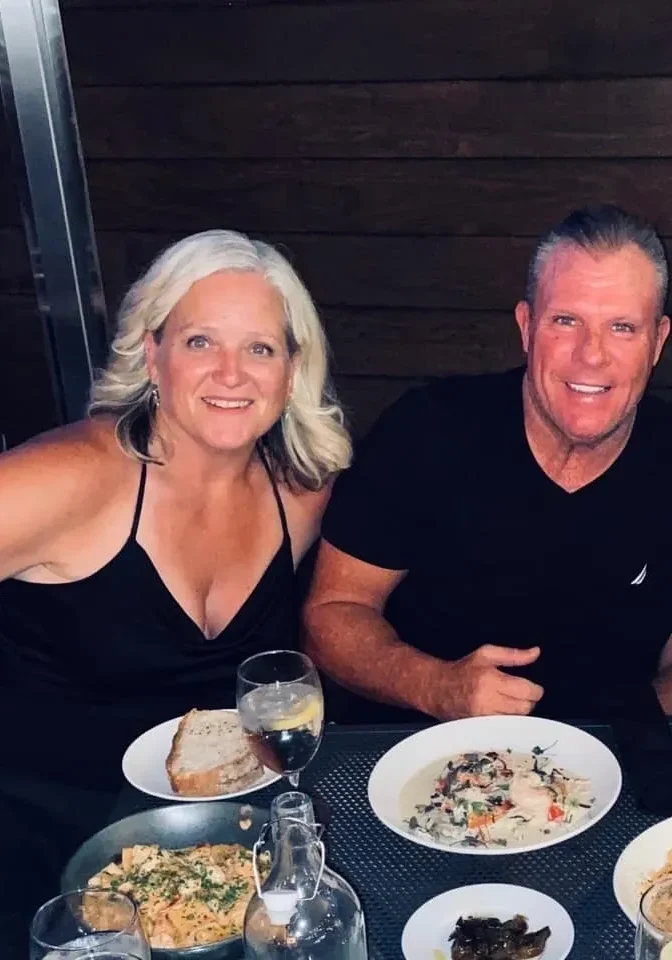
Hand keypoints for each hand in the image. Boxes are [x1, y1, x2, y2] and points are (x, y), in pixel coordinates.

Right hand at [428, 644, 543, 718]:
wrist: (438, 689)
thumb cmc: (464, 670)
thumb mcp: (486, 654)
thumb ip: (513, 655)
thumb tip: (536, 652)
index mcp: (490, 680)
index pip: (526, 691)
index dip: (536, 690)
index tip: (535, 688)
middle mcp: (487, 701)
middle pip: (525, 708)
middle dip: (529, 701)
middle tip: (522, 694)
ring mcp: (483, 717)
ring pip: (516, 720)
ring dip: (519, 712)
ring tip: (511, 702)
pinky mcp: (480, 728)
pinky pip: (505, 728)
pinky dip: (508, 720)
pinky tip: (502, 711)